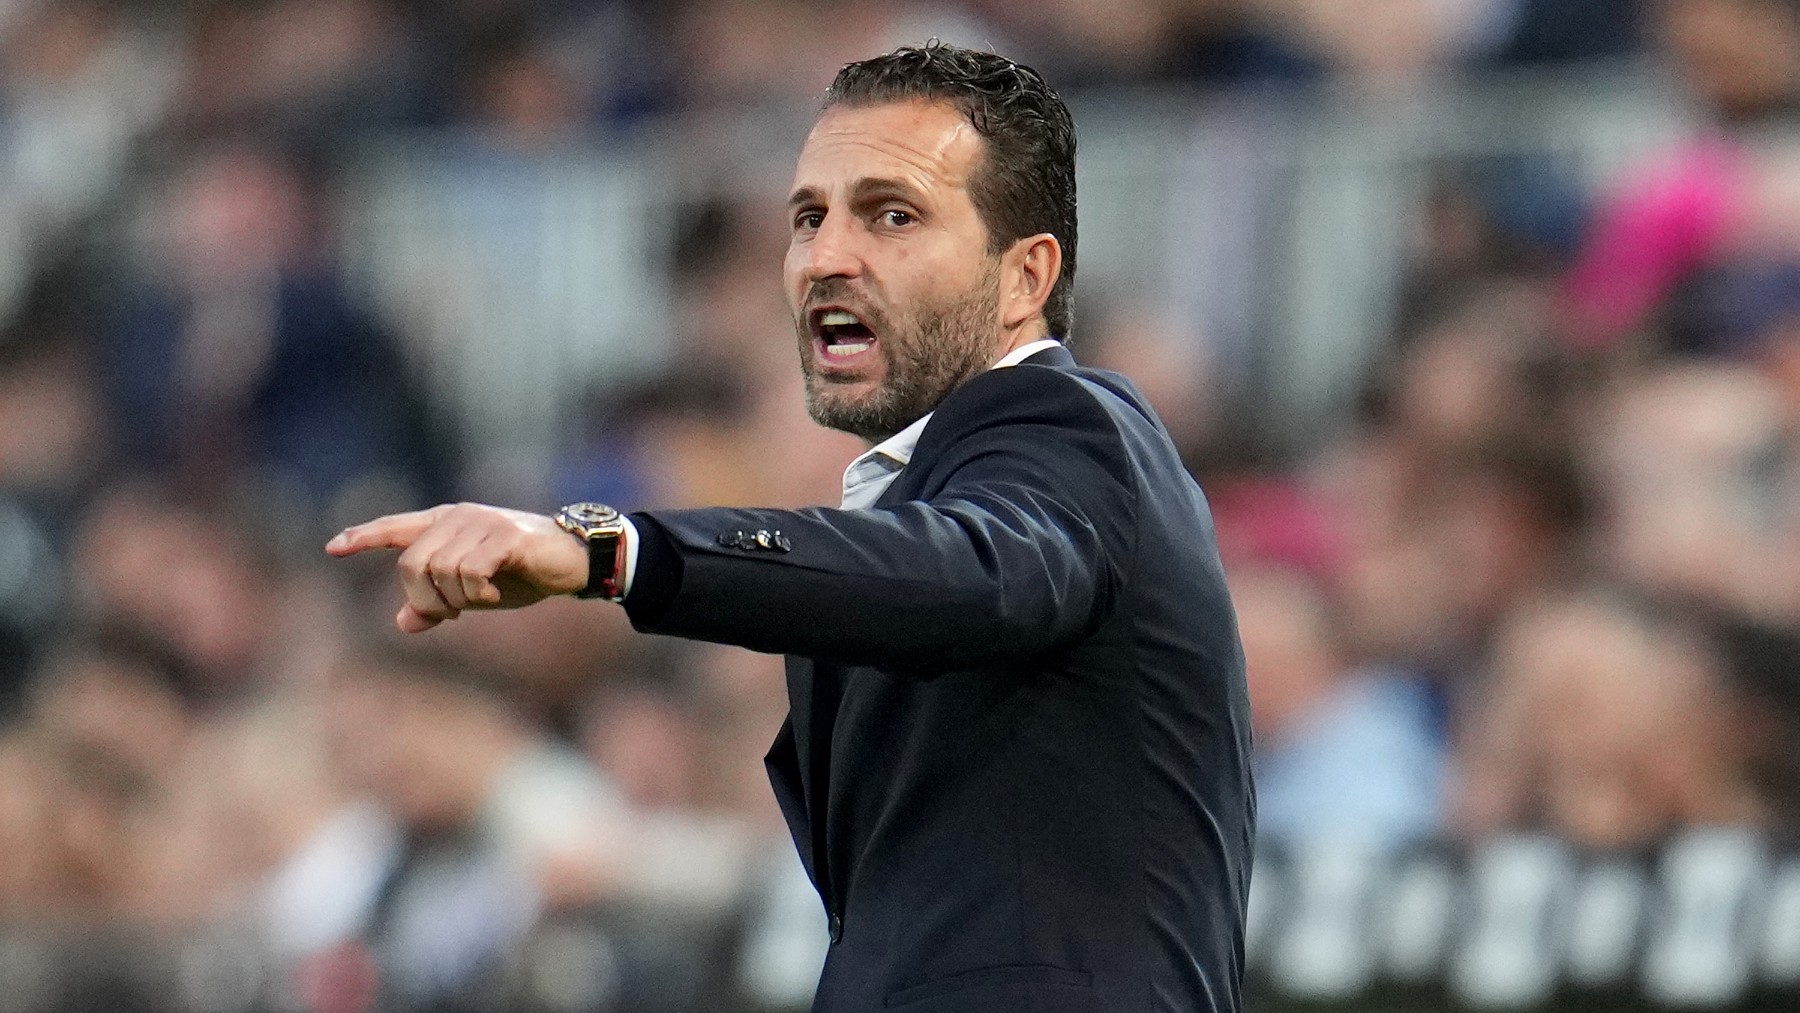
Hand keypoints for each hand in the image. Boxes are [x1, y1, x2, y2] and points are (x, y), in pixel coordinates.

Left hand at [326, 503, 589, 632]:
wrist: (575, 561)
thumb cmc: (522, 573)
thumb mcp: (475, 593)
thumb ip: (439, 603)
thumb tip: (404, 623)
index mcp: (447, 523)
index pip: (396, 528)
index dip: (363, 537)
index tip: (333, 548)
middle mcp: (459, 517)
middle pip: (412, 565)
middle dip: (426, 599)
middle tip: (450, 614)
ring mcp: (482, 523)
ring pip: (440, 572)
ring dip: (457, 600)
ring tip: (481, 601)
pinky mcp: (505, 536)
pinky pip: (470, 572)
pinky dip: (478, 593)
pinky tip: (494, 594)